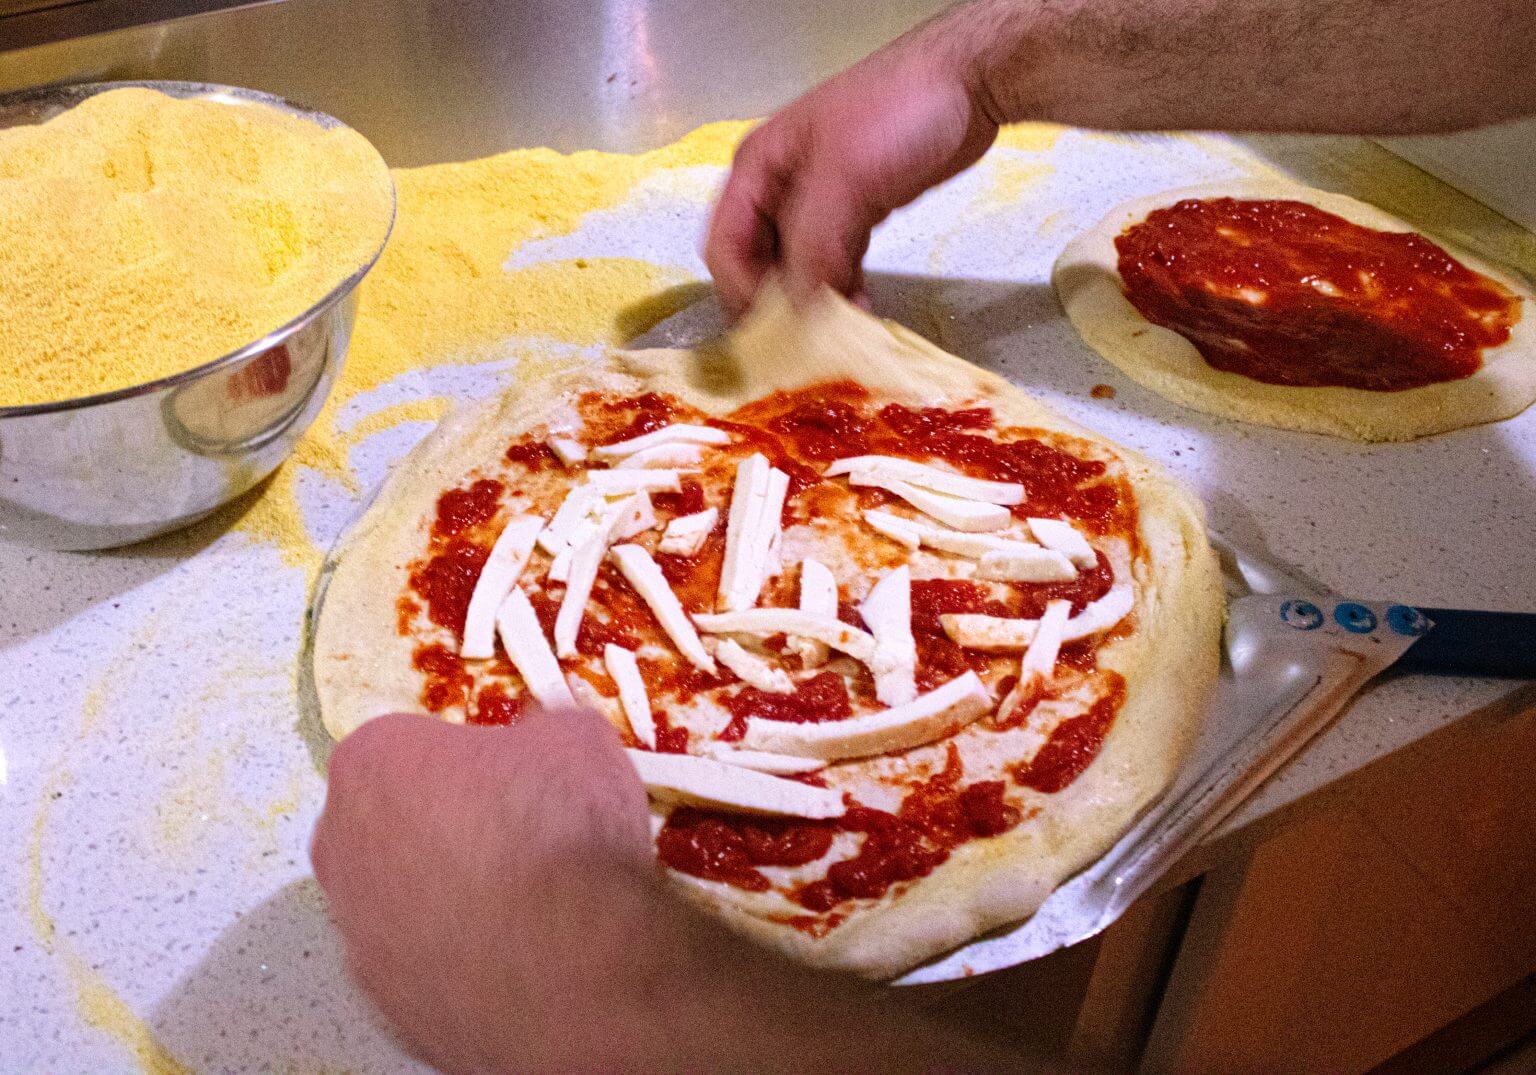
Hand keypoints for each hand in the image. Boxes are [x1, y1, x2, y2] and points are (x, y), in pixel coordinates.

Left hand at [311, 706, 654, 1070]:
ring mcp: (355, 930)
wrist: (570, 968)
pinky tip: (516, 952)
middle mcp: (339, 844)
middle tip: (517, 834)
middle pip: (393, 818)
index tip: (514, 777)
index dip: (470, 758)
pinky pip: (421, 957)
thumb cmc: (559, 831)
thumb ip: (542, 731)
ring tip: (526, 902)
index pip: (412, 742)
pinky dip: (459, 952)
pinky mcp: (383, 998)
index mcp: (371, 762)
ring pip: (402, 894)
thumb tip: (545, 739)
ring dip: (449, 891)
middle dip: (445, 822)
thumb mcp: (577, 738)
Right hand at [704, 27, 997, 317]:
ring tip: (842, 330)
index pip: (725, 247)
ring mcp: (819, 200)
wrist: (969, 80)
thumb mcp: (845, 179)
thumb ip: (813, 246)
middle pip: (758, 263)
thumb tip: (797, 312)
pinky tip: (860, 310)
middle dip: (779, 303)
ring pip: (798, 267)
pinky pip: (834, 261)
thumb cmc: (898, 113)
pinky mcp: (856, 211)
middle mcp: (779, 187)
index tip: (778, 330)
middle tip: (808, 341)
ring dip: (814, 302)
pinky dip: (841, 288)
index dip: (744, 292)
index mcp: (758, 168)